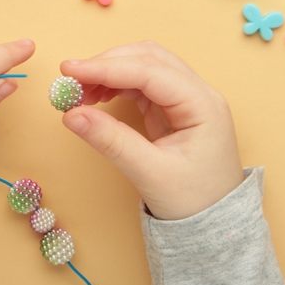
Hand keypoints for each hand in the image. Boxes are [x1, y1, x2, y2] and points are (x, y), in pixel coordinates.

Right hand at [59, 42, 243, 220]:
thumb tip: (72, 114)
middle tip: (70, 81)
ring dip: (111, 72)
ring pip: (145, 66)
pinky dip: (117, 85)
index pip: (149, 71)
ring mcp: (187, 99)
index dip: (106, 67)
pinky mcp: (174, 109)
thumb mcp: (150, 174)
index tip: (69, 71)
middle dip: (107, 64)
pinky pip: (143, 85)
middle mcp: (199, 94)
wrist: (215, 226)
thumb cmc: (193, 202)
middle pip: (149, 58)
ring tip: (80, 92)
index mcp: (203, 105)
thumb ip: (112, 141)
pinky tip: (97, 97)